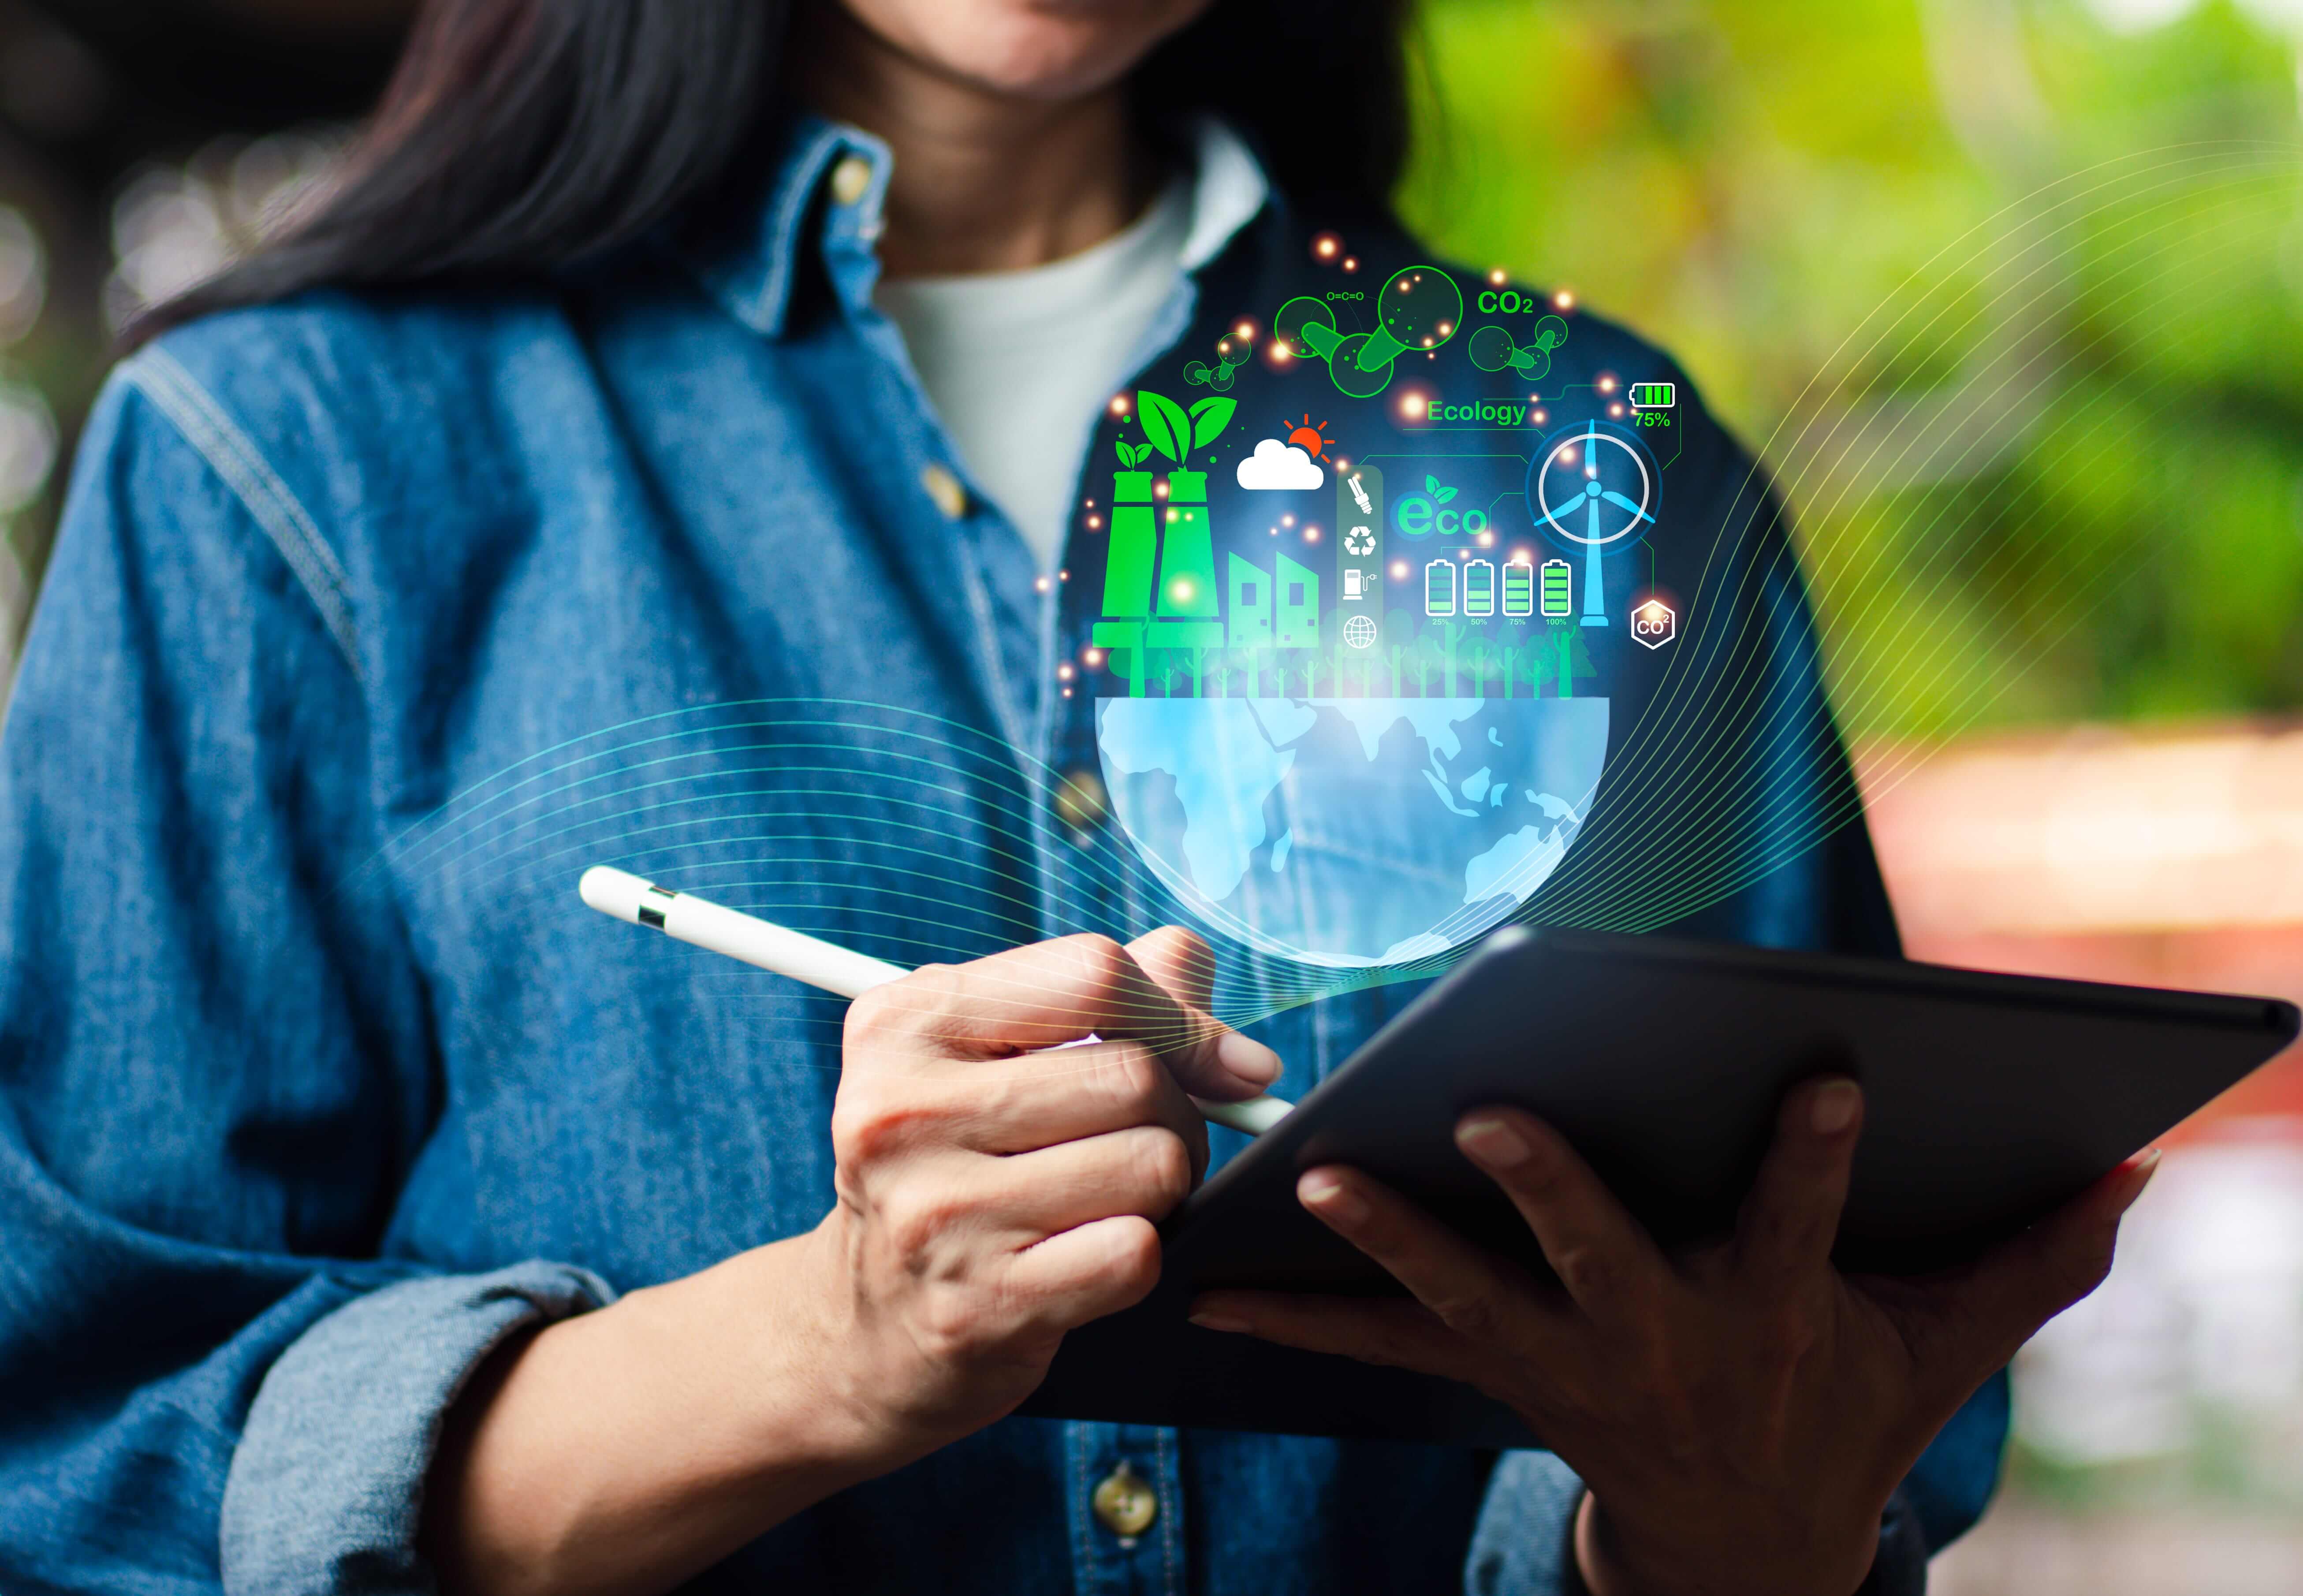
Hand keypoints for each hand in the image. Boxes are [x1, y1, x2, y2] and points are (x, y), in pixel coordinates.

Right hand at [804, 927, 1276, 1459]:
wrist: (874, 1318)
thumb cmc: (962, 1160)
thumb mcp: (1002, 1053)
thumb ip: (1115, 996)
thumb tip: (1224, 1017)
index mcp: (904, 1022)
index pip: (1092, 973)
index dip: (1178, 1015)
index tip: (1215, 1061)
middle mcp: (901, 1111)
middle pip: (1134, 1075)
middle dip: (1177, 1111)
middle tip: (1144, 1142)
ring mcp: (935, 1212)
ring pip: (1150, 1163)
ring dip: (1163, 1185)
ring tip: (1112, 1195)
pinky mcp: (979, 1303)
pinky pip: (1135, 1252)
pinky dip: (1139, 1254)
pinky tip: (1088, 1255)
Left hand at [1187, 1080, 2156, 1595]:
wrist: (1742, 1549)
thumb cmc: (1837, 1410)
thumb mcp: (1939, 1350)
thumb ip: (2022, 1265)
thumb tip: (2131, 1175)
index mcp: (1768, 1312)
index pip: (1801, 1222)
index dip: (1812, 1156)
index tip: (1823, 1074)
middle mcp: (1654, 1339)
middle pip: (1598, 1258)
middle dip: (1550, 1190)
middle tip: (1490, 1115)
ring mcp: (1559, 1363)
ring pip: (1465, 1300)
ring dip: (1387, 1242)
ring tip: (1310, 1183)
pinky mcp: (1489, 1378)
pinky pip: (1378, 1351)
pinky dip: (1296, 1318)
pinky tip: (1208, 1289)